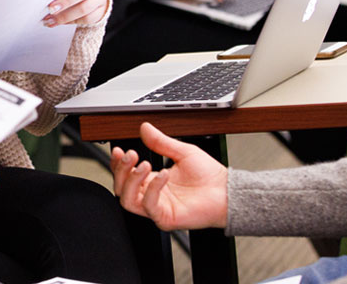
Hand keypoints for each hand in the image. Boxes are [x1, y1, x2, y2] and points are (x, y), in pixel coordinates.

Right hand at [110, 122, 228, 230]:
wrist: (227, 192)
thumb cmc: (209, 176)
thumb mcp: (182, 152)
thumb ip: (161, 141)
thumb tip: (145, 128)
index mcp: (153, 181)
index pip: (125, 175)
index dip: (119, 163)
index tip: (119, 150)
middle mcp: (152, 195)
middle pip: (121, 188)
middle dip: (122, 169)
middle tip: (130, 154)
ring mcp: (157, 208)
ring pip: (128, 199)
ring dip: (132, 180)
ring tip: (144, 164)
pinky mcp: (165, 218)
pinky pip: (149, 205)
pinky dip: (152, 188)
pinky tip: (162, 174)